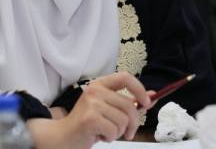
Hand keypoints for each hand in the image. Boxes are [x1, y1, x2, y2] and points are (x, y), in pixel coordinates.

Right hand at [28, 72, 153, 148]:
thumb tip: (151, 97)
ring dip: (119, 132)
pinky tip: (99, 135)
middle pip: (129, 105)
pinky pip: (114, 131)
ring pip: (123, 120)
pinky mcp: (90, 118)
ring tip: (105, 132)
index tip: (146, 103)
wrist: (64, 136)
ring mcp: (92, 103)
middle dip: (133, 124)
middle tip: (127, 133)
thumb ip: (129, 102)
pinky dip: (110, 138)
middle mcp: (95, 90)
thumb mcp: (109, 109)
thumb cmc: (88, 124)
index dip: (139, 89)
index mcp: (100, 84)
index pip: (125, 77)